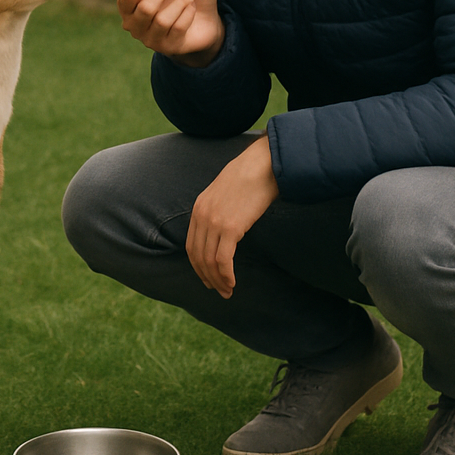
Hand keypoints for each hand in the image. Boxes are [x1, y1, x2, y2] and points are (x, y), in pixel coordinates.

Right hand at [117, 0, 224, 65]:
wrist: (208, 19)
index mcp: (129, 6)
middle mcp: (134, 25)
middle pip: (145, 7)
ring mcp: (150, 39)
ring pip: (161, 19)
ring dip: (180, 0)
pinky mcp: (169, 48)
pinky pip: (177, 28)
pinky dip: (187, 13)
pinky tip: (193, 6)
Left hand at [186, 135, 278, 297]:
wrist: (262, 163)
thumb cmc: (250, 174)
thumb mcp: (225, 191)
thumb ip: (219, 208)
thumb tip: (226, 226)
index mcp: (199, 207)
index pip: (192, 245)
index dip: (198, 266)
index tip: (208, 278)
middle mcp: (202, 216)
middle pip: (198, 256)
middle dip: (207, 277)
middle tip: (218, 291)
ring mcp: (215, 222)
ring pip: (210, 261)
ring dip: (218, 280)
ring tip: (227, 291)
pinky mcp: (230, 227)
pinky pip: (223, 260)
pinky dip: (226, 275)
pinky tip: (232, 282)